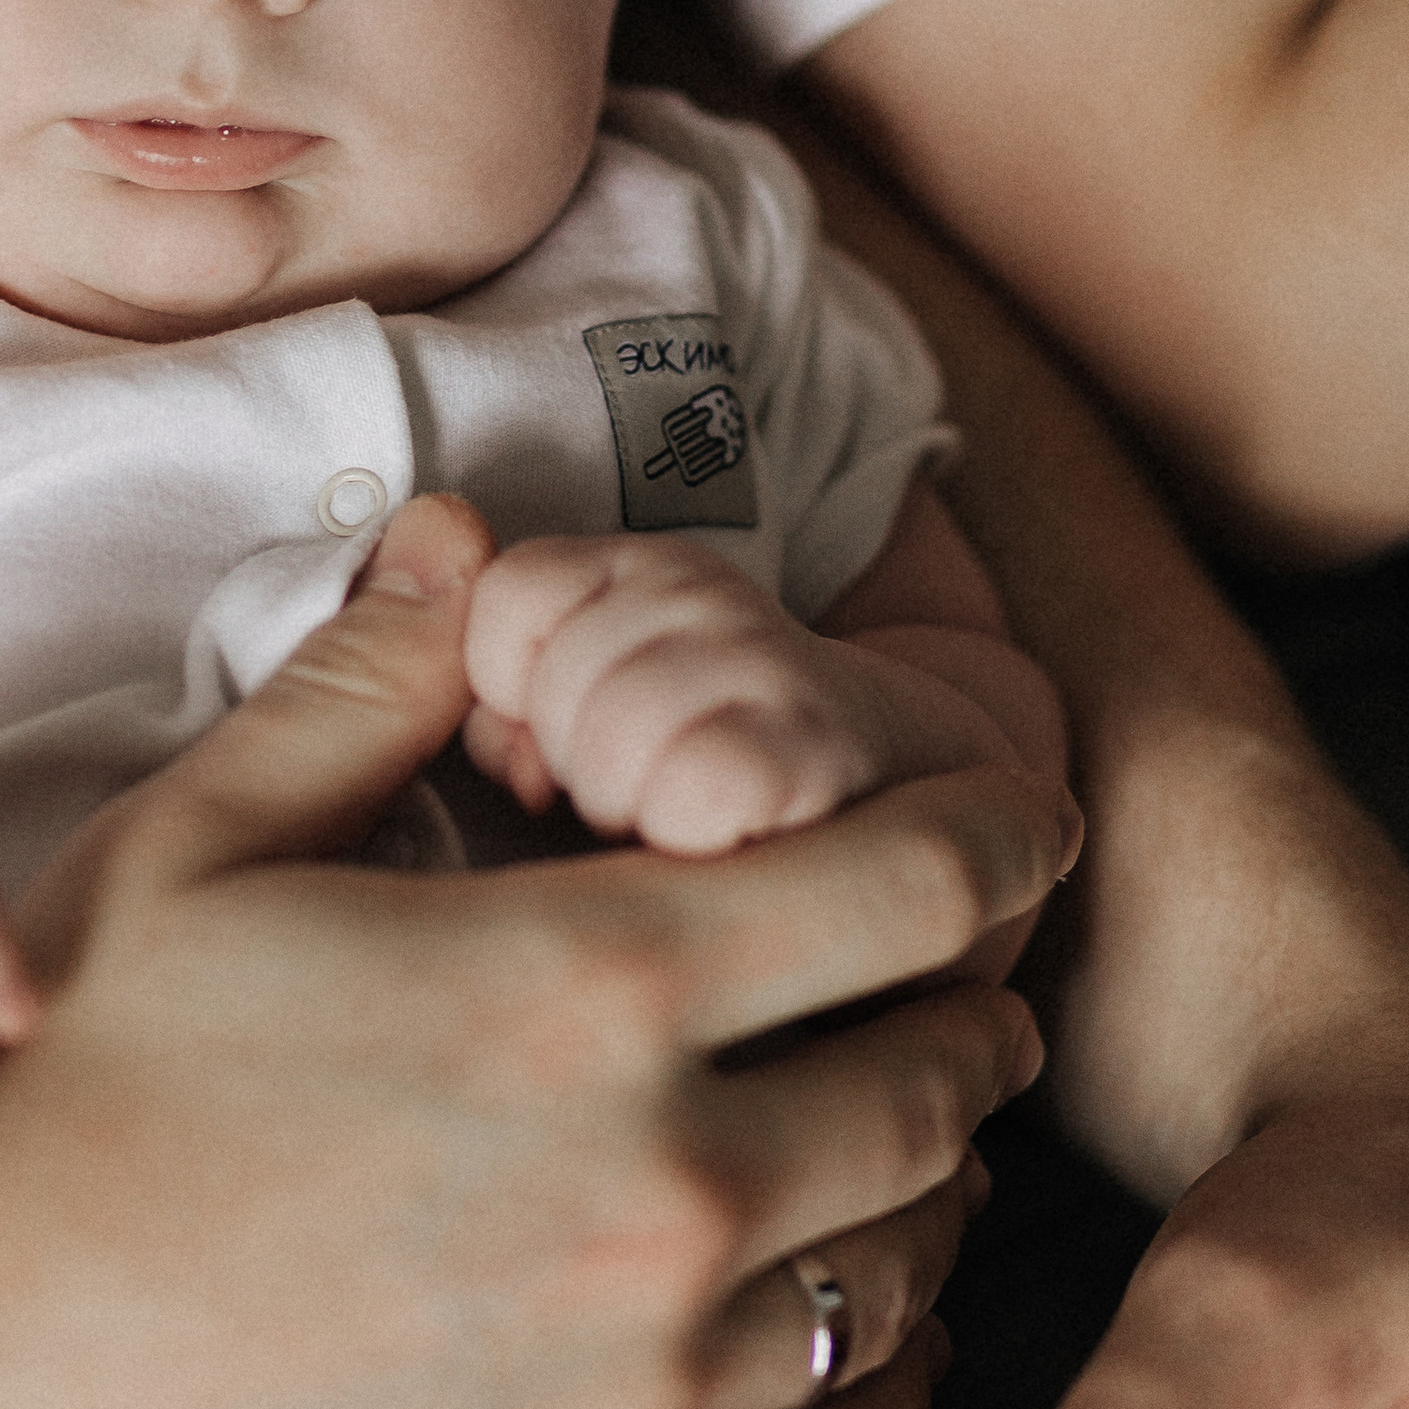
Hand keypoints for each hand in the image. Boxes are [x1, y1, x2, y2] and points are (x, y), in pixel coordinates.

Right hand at [0, 495, 1078, 1408]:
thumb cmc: (44, 1109)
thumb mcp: (189, 853)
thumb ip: (369, 688)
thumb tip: (467, 541)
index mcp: (587, 981)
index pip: (920, 877)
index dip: (998, 829)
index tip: (1014, 819)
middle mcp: (668, 1181)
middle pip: (956, 1065)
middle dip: (965, 997)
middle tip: (932, 975)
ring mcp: (656, 1385)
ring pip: (921, 1257)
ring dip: (926, 1179)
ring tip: (872, 1135)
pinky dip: (879, 1375)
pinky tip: (830, 1326)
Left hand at [461, 530, 996, 854]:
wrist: (905, 796)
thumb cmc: (714, 774)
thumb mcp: (592, 721)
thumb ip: (510, 716)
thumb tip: (503, 747)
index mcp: (632, 568)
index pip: (506, 594)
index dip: (508, 686)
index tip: (559, 742)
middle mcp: (699, 588)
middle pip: (555, 682)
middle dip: (574, 766)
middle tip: (644, 789)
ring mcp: (763, 656)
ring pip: (612, 743)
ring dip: (632, 809)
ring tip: (682, 817)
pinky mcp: (816, 743)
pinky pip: (694, 790)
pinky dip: (692, 836)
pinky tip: (725, 841)